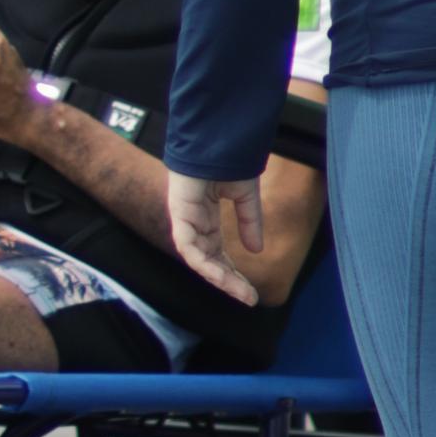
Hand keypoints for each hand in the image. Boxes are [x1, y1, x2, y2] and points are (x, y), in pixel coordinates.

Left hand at [168, 167, 262, 304]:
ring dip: (218, 277)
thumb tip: (256, 251)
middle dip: (228, 281)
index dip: (233, 273)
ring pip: (198, 259)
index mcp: (206, 219)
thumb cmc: (228, 159)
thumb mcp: (245, 197)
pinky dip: (202, 261)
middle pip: (208, 261)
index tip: (250, 292)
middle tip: (248, 298)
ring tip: (239, 292)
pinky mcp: (179, 213)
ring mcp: (185, 219)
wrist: (219, 138)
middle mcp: (194, 222)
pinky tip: (218, 274)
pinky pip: (187, 245)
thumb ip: (249, 223)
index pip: (217, 254)